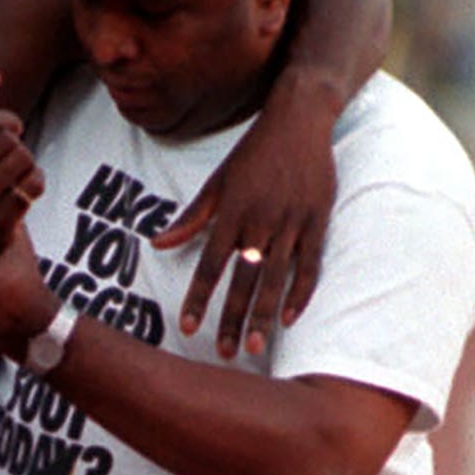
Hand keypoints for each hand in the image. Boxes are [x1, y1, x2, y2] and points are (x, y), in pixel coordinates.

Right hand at [0, 69, 44, 256]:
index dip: (7, 120)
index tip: (13, 129)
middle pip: (9, 142)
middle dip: (18, 146)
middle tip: (12, 159)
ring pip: (24, 161)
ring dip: (28, 164)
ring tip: (17, 174)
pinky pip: (33, 187)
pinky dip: (35, 184)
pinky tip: (24, 191)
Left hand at [151, 86, 334, 357]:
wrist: (298, 120)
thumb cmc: (252, 154)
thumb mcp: (217, 182)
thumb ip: (191, 217)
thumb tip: (157, 244)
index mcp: (231, 212)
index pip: (210, 265)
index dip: (199, 298)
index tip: (188, 328)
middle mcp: (260, 221)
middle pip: (243, 280)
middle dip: (231, 318)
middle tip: (224, 353)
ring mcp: (292, 222)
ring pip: (276, 278)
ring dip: (264, 315)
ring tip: (254, 346)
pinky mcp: (318, 220)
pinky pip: (310, 264)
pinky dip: (301, 292)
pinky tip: (291, 318)